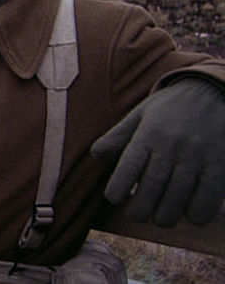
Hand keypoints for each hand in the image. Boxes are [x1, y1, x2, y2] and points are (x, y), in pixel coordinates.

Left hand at [91, 77, 224, 225]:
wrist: (214, 91)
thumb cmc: (171, 108)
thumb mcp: (141, 114)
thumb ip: (119, 136)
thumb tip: (95, 154)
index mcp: (148, 134)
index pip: (127, 169)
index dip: (118, 190)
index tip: (115, 199)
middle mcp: (171, 145)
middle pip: (151, 190)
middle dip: (140, 211)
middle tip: (138, 214)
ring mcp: (197, 156)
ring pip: (177, 199)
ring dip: (166, 217)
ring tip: (160, 217)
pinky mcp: (220, 165)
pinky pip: (207, 200)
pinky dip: (195, 214)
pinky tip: (189, 213)